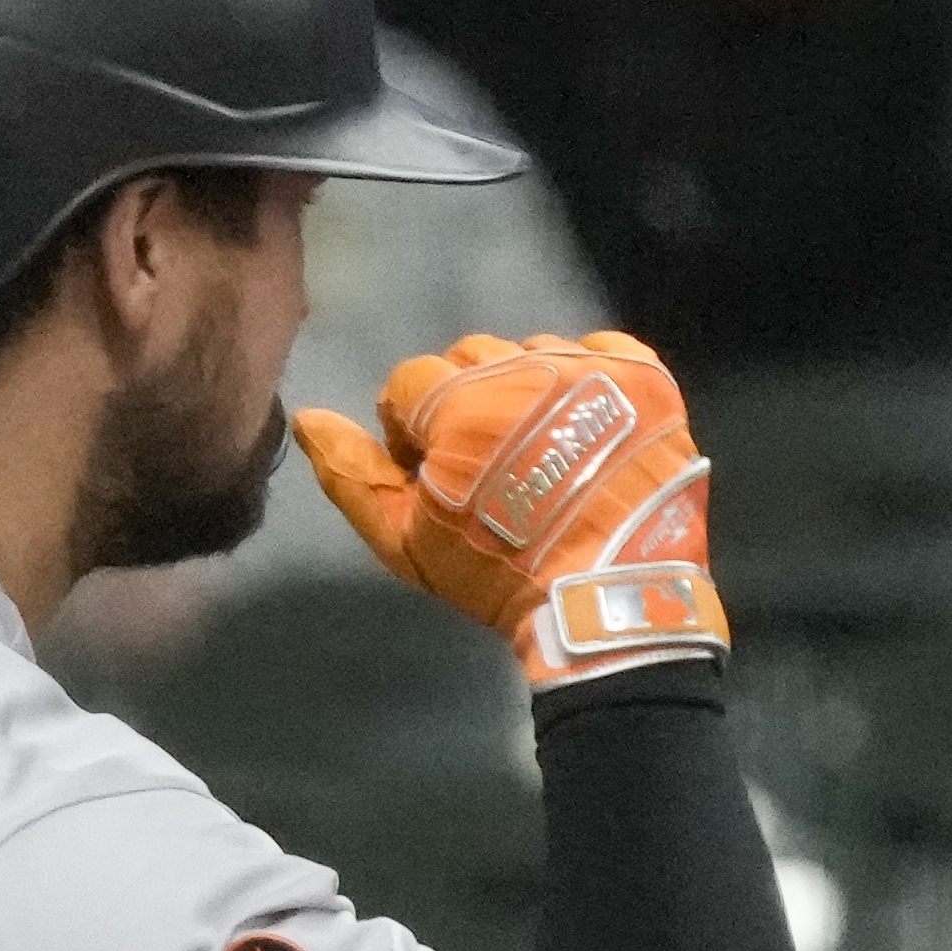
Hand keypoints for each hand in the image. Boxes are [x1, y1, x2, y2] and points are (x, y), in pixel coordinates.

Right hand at [292, 332, 727, 689]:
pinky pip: (600, 351)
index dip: (412, 429)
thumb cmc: (498, 575)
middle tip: (488, 464)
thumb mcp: (405, 541)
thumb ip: (352, 475)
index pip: (409, 382)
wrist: (611, 598)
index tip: (434, 472)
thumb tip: (306, 417)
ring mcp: (588, 367)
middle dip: (465, 401)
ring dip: (525, 387)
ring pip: (532, 352)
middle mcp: (522, 366)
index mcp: (456, 401)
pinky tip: (585, 426)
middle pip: (471, 358)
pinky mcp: (645, 377)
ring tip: (542, 448)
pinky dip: (587, 378)